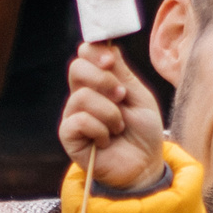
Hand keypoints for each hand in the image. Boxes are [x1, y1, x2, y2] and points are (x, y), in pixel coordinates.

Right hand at [59, 41, 166, 190]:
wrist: (144, 166)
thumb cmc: (142, 132)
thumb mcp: (139, 97)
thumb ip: (123, 73)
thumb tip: (108, 47)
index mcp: (98, 82)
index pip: (85, 54)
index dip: (94, 51)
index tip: (110, 60)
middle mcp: (82, 95)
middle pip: (77, 68)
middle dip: (103, 79)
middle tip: (121, 96)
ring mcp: (73, 115)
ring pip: (82, 96)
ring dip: (109, 112)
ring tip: (118, 127)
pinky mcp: (68, 136)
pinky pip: (78, 120)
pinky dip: (99, 129)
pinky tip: (106, 140)